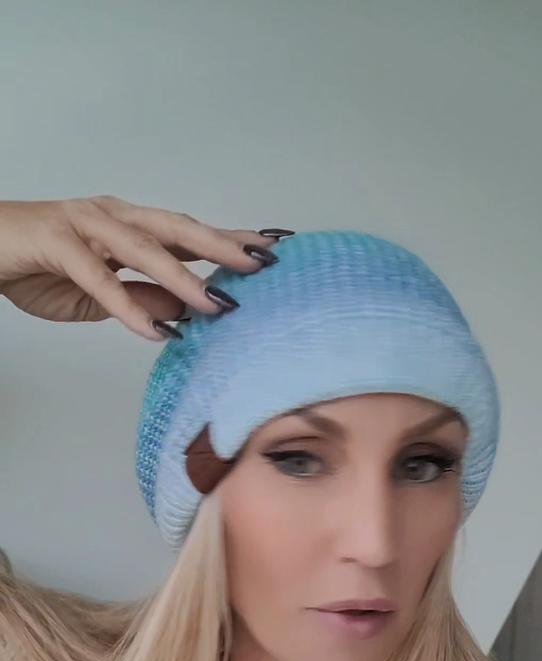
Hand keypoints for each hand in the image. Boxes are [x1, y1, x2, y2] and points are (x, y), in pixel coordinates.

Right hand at [0, 195, 288, 340]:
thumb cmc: (39, 266)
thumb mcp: (101, 294)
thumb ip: (143, 299)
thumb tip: (188, 315)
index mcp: (129, 226)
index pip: (189, 232)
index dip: (230, 240)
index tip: (273, 249)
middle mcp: (114, 217)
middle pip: (178, 229)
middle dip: (222, 247)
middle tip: (262, 265)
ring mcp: (85, 225)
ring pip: (144, 249)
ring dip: (183, 278)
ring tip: (217, 304)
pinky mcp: (57, 244)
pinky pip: (99, 279)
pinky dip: (128, 307)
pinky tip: (154, 332)